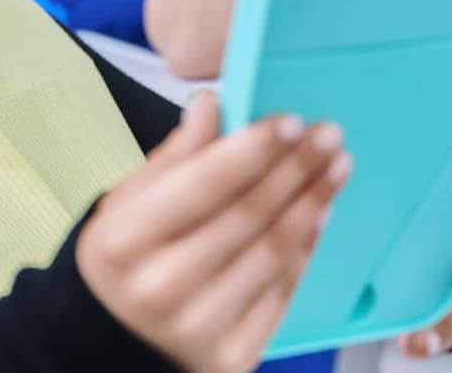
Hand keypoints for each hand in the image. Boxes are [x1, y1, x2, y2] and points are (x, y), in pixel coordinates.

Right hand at [76, 93, 349, 372]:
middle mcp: (160, 287)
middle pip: (247, 216)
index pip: (204, 184)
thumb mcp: (126, 201)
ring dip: (312, 203)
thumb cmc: (125, 259)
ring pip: (273, 253)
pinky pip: (283, 291)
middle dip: (296, 169)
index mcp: (124, 241)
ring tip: (335, 168)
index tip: (291, 121)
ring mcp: (200, 326)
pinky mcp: (232, 353)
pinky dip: (306, 247)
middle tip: (328, 135)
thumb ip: (173, 156)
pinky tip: (319, 213)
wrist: (116, 339)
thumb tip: (210, 104)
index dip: (254, 150)